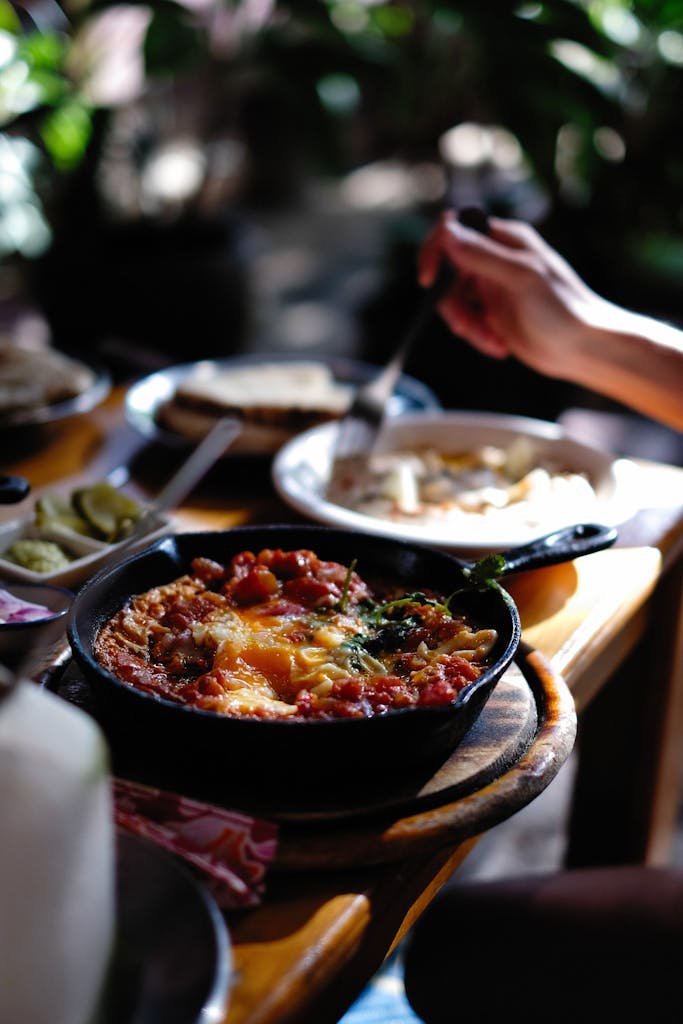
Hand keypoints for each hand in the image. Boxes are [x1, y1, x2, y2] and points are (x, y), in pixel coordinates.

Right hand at [418, 211, 604, 380]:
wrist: (583, 348)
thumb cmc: (563, 309)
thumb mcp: (522, 278)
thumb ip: (484, 256)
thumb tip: (447, 234)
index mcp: (504, 239)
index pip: (454, 229)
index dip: (435, 251)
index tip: (428, 280)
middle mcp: (495, 258)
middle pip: (447, 271)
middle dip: (451, 302)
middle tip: (464, 326)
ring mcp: (493, 286)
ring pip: (454, 299)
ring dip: (465, 324)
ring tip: (490, 340)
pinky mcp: (493, 312)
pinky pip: (467, 320)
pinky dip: (476, 335)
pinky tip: (499, 345)